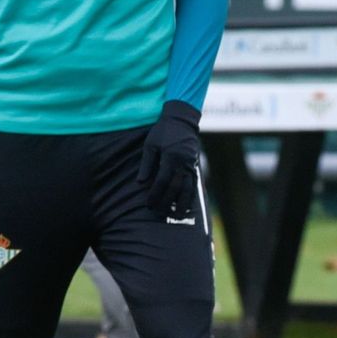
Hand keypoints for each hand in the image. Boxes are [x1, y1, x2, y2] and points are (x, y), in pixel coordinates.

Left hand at [137, 100, 202, 219]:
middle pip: (175, 188)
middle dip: (166, 202)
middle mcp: (183, 163)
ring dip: (182, 203)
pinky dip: (191, 196)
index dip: (155, 194)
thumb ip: (146, 164)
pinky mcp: (195, 166)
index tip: (148, 204)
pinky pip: (194, 184)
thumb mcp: (150, 145)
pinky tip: (187, 205)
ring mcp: (191, 165)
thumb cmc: (163, 132)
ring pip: (188, 188)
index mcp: (171, 157)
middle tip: (158, 212)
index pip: (162, 181)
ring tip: (177, 215)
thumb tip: (141, 183)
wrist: (182, 122)